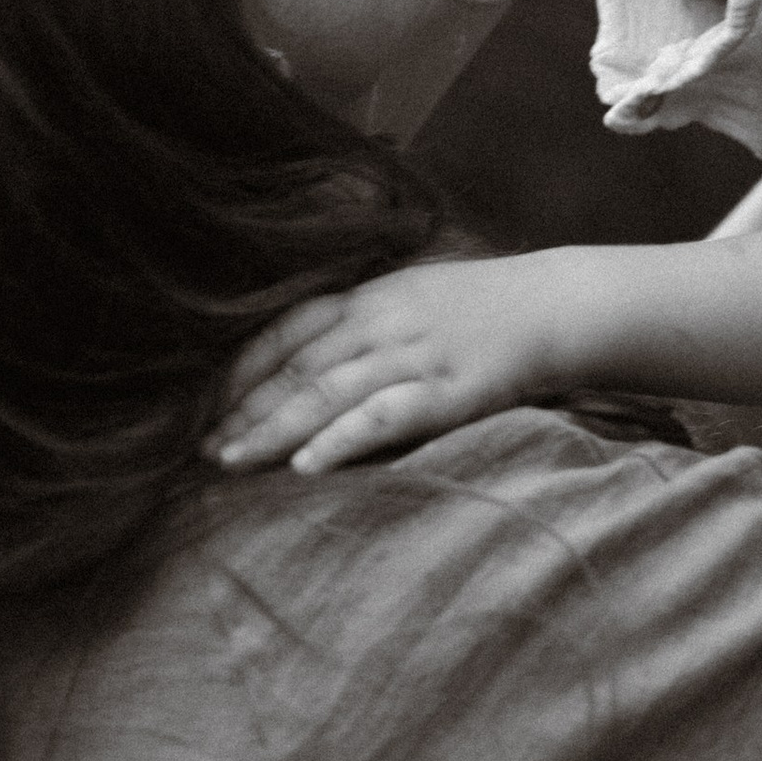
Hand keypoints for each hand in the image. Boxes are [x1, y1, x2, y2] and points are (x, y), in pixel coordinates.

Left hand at [213, 251, 592, 473]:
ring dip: (274, 427)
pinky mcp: (448, 390)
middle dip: (245, 408)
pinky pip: (384, 416)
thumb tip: (310, 362)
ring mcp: (414, 355)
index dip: (241, 369)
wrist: (558, 305)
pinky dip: (341, 438)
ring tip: (232, 461)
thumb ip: (364, 323)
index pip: (287, 330)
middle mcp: (383, 321)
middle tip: (203, 447)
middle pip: (297, 367)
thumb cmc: (484, 308)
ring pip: (328, 392)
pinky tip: (307, 464)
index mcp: (370, 297)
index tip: (204, 406)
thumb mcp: (416, 296)